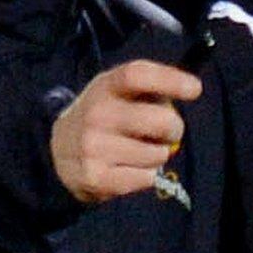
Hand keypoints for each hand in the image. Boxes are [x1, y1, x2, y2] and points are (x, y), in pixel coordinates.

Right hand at [49, 60, 201, 203]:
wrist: (57, 151)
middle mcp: (96, 114)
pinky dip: (146, 175)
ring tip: (139, 151)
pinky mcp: (96, 177)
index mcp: (105, 86)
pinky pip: (147, 178)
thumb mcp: (116, 92)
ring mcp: (93, 147)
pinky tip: (129, 168)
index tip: (195, 89)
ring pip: (158, 154)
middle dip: (175, 128)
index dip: (170, 79)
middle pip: (159, 121)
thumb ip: (149, 89)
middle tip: (168, 131)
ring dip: (158, 155)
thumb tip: (190, 91)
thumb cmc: (102, 116)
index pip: (137, 74)